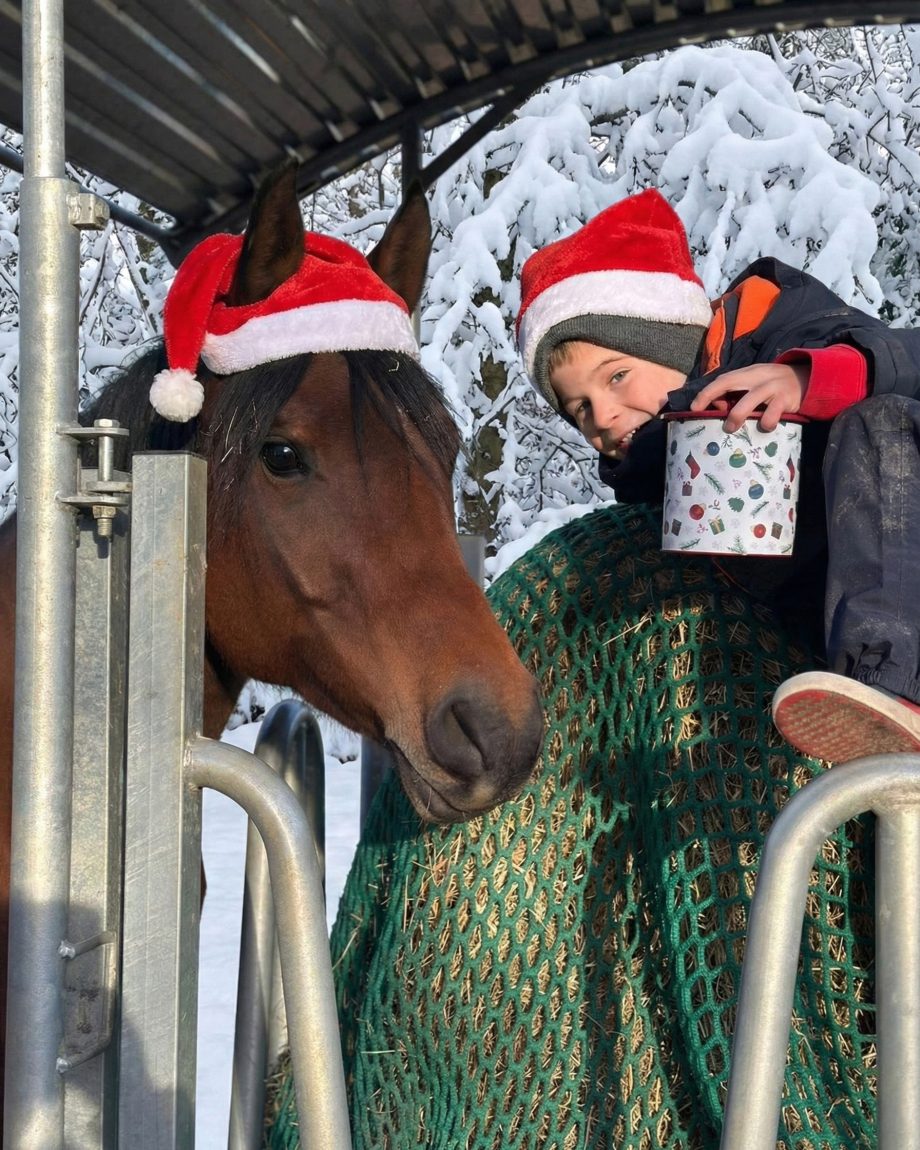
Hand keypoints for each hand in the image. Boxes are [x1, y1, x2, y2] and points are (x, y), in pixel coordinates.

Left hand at [689, 362, 807, 431]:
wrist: (810, 378)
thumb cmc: (776, 386)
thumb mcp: (757, 384)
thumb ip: (739, 393)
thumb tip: (718, 409)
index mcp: (748, 373)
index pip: (722, 379)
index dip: (706, 393)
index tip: (694, 407)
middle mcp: (758, 377)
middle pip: (729, 382)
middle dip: (711, 396)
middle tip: (702, 415)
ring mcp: (773, 387)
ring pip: (750, 399)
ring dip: (737, 415)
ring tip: (731, 428)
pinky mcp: (786, 399)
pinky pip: (772, 413)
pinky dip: (766, 422)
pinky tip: (765, 427)